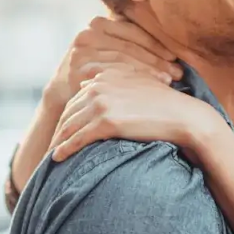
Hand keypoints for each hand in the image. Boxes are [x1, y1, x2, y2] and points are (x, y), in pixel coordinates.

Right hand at [46, 15, 182, 109]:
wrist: (63, 91)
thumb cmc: (97, 70)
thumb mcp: (109, 49)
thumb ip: (129, 40)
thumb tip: (171, 41)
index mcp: (98, 23)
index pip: (132, 30)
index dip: (155, 43)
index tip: (175, 56)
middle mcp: (87, 34)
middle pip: (129, 46)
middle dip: (156, 59)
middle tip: (178, 72)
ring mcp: (80, 52)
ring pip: (123, 60)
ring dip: (149, 71)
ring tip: (168, 81)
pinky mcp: (78, 71)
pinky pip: (112, 75)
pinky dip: (133, 82)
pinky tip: (149, 89)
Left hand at [50, 69, 228, 162]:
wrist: (183, 116)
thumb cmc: (165, 103)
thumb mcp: (138, 82)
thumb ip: (112, 80)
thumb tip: (84, 84)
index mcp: (106, 76)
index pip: (77, 98)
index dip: (68, 116)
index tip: (62, 130)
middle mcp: (100, 86)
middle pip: (69, 112)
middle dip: (59, 129)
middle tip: (51, 144)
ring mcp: (101, 103)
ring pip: (69, 125)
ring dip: (57, 141)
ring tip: (50, 155)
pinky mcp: (106, 122)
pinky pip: (77, 138)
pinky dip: (64, 149)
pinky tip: (57, 157)